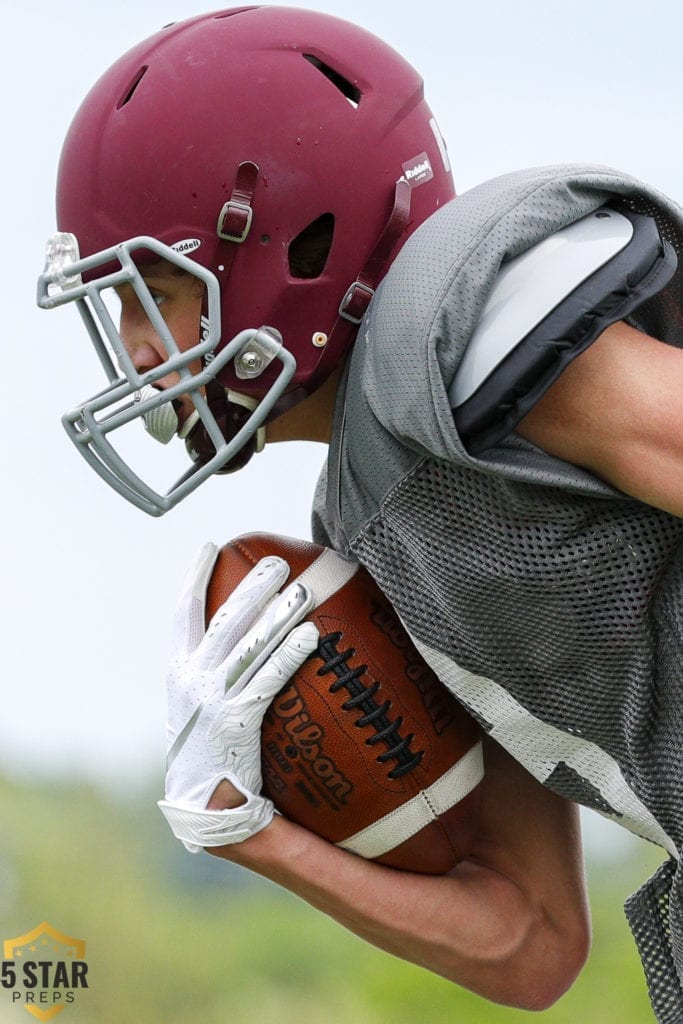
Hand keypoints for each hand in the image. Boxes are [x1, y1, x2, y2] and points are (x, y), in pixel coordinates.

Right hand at [157, 542, 318, 851]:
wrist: (203, 806)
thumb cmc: (209, 751)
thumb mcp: (197, 706)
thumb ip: (215, 673)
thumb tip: (251, 640)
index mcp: (179, 671)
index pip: (182, 613)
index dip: (194, 577)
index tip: (210, 547)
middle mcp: (192, 680)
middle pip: (225, 621)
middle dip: (252, 587)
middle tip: (279, 562)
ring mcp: (212, 701)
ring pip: (249, 645)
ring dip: (278, 614)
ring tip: (304, 590)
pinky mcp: (236, 723)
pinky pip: (267, 680)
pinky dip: (289, 654)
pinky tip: (312, 637)